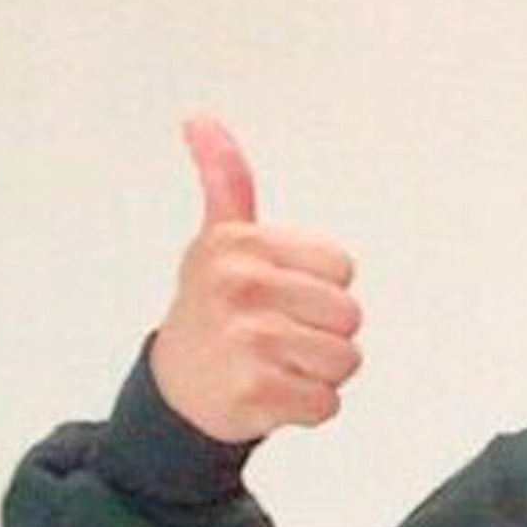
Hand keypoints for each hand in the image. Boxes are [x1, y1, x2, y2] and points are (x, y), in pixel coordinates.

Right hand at [145, 116, 364, 443]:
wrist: (176, 388)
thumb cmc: (213, 308)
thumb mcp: (219, 240)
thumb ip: (226, 181)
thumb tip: (200, 119)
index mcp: (240, 244)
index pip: (342, 268)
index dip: (319, 288)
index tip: (277, 295)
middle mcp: (240, 284)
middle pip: (350, 316)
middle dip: (324, 333)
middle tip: (276, 336)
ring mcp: (246, 338)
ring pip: (345, 360)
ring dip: (318, 372)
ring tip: (273, 363)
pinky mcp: (255, 389)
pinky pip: (327, 403)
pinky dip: (307, 408)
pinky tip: (269, 394)